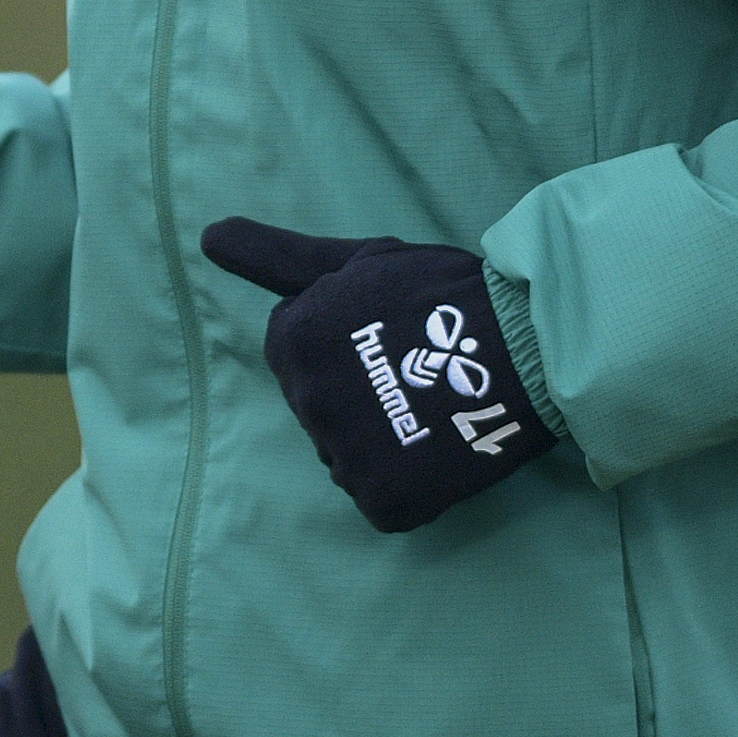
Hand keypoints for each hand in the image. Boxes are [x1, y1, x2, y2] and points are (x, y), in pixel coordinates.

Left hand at [201, 218, 555, 533]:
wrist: (530, 344)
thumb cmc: (444, 294)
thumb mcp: (359, 261)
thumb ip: (276, 256)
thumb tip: (207, 237)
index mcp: (293, 340)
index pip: (292, 353)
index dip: (341, 340)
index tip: (386, 331)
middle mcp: (309, 400)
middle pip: (316, 403)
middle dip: (355, 387)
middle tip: (414, 367)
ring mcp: (345, 454)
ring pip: (344, 452)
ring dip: (377, 437)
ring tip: (430, 407)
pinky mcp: (384, 499)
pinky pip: (379, 498)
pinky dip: (407, 482)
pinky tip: (437, 449)